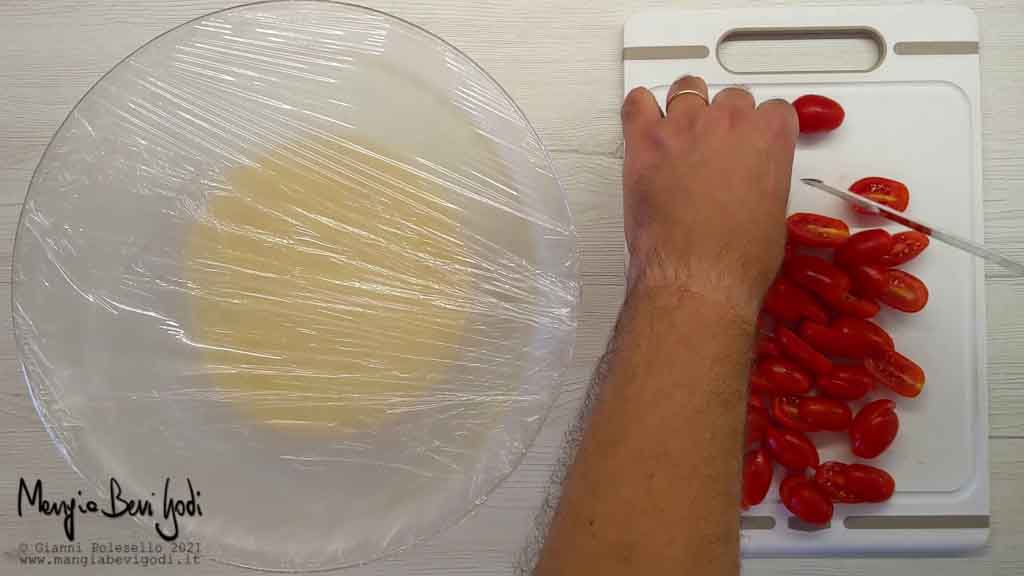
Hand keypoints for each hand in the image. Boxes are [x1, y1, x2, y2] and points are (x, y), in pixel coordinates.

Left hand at [622, 76, 797, 319]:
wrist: (696, 277)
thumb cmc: (735, 259)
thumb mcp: (774, 215)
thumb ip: (764, 181)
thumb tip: (753, 185)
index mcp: (768, 137)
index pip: (773, 110)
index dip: (762, 126)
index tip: (754, 137)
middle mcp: (727, 124)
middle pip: (730, 97)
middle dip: (725, 119)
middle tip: (717, 145)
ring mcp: (683, 129)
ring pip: (687, 91)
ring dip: (686, 107)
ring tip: (682, 131)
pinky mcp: (645, 143)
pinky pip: (637, 104)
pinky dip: (640, 108)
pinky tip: (644, 118)